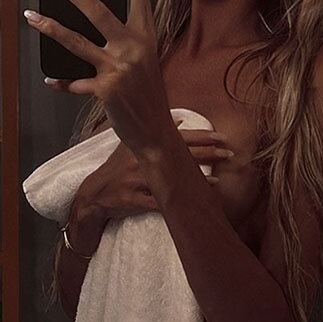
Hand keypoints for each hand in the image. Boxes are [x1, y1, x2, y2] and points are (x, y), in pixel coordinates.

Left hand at [25, 0, 171, 157]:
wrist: (154, 131)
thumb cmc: (146, 93)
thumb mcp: (144, 60)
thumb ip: (125, 39)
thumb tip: (95, 18)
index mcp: (146, 35)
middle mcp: (133, 47)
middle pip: (98, 10)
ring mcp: (118, 68)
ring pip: (76, 42)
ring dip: (50, 27)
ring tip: (30, 15)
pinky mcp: (104, 89)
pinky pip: (75, 82)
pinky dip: (62, 81)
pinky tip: (51, 80)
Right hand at [78, 129, 233, 223]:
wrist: (93, 194)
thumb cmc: (113, 170)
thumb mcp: (128, 146)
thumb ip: (151, 132)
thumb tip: (179, 120)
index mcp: (142, 144)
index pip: (177, 137)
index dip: (200, 137)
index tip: (221, 136)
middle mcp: (140, 158)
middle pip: (179, 154)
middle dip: (207, 154)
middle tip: (229, 152)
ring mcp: (136, 179)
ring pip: (170, 177)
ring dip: (196, 179)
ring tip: (219, 179)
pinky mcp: (133, 198)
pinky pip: (157, 200)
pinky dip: (176, 201)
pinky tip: (193, 201)